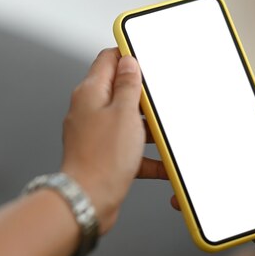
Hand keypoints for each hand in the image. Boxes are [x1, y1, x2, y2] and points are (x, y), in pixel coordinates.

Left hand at [61, 48, 165, 233]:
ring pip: (126, 121)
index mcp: (90, 92)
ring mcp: (94, 133)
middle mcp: (88, 110)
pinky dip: (144, 154)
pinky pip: (127, 148)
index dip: (128, 55)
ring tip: (166, 133)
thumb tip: (127, 61)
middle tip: (163, 99)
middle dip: (144, 96)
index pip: (107, 59)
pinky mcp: (101, 155)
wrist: (88, 200)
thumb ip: (128, 85)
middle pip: (119, 91)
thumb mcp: (125, 113)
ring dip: (148, 127)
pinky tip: (163, 163)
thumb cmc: (104, 157)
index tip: (149, 57)